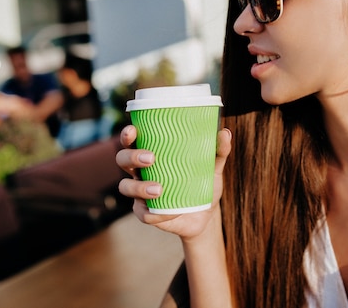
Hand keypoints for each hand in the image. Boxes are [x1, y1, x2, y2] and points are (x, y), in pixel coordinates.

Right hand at [116, 125, 231, 239]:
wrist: (207, 216)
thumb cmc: (204, 184)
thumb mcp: (214, 167)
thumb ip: (219, 151)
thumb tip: (225, 132)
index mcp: (153, 154)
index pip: (133, 140)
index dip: (128, 134)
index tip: (133, 131)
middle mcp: (141, 172)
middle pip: (123, 160)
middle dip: (132, 157)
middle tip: (151, 158)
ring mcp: (140, 193)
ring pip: (126, 187)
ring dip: (139, 187)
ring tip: (159, 189)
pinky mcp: (146, 213)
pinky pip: (144, 214)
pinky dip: (157, 213)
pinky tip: (172, 211)